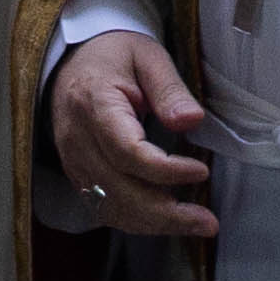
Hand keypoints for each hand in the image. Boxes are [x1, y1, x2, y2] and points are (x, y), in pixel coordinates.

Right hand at [47, 29, 217, 238]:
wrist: (71, 62)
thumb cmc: (114, 55)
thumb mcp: (147, 56)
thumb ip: (170, 89)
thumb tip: (192, 121)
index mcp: (93, 103)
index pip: (127, 151)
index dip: (165, 170)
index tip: (201, 171)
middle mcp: (77, 140)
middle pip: (119, 190)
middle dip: (166, 213)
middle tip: (208, 222)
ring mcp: (73, 162)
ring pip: (110, 207)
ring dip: (155, 223)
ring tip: (197, 225)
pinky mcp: (77, 175)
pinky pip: (103, 208)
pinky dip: (136, 221)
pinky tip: (167, 221)